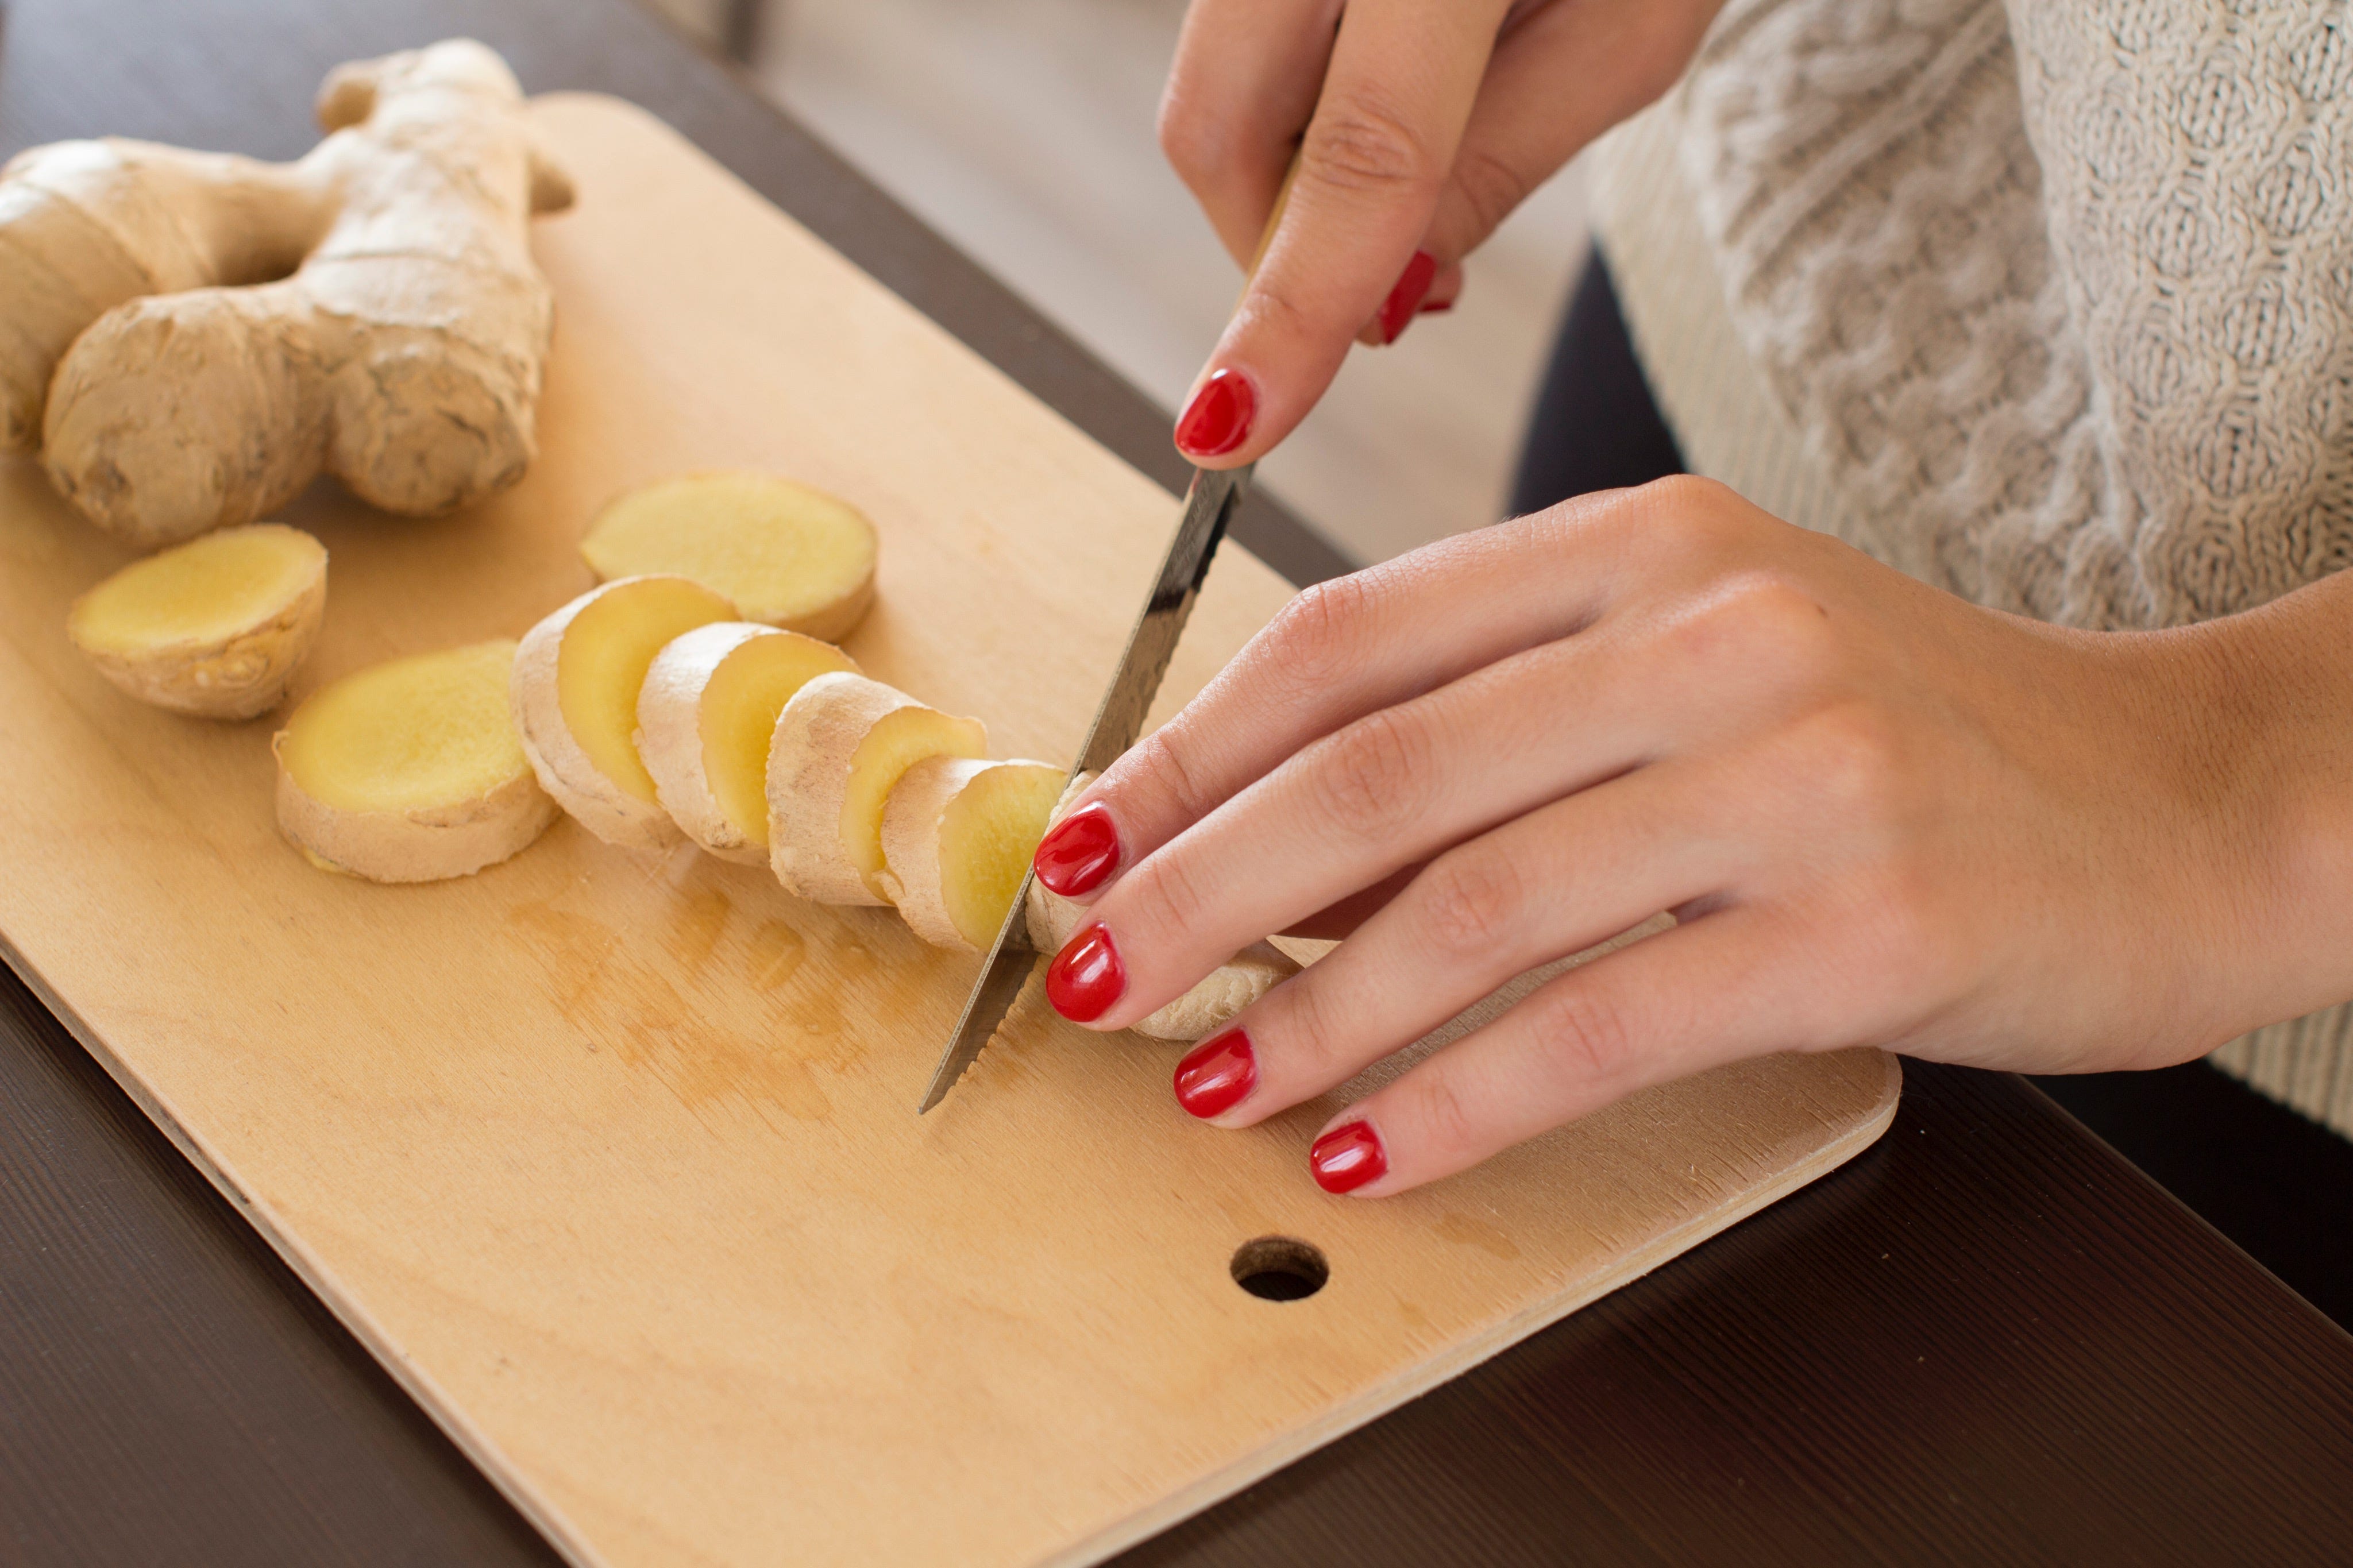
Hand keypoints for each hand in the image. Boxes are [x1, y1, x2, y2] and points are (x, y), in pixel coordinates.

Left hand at [1029, 479, 2352, 1194]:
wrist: (2183, 798)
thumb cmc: (1910, 739)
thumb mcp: (1702, 666)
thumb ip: (1504, 724)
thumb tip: (1273, 858)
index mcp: (1642, 546)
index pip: (1351, 640)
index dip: (1188, 751)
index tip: (1088, 841)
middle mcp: (1707, 631)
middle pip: (1377, 773)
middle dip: (1199, 891)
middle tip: (1098, 978)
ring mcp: (1792, 769)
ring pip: (1469, 908)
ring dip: (1306, 1020)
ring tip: (1206, 1087)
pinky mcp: (1861, 920)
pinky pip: (1596, 1028)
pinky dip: (1453, 1105)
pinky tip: (1367, 1155)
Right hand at [1157, 0, 1722, 463]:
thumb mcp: (1634, 26)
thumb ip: (1500, 164)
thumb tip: (1384, 294)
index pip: (1355, 154)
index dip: (1292, 306)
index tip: (1233, 429)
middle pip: (1210, 122)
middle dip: (1272, 244)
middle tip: (1395, 280)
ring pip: (1212, 82)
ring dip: (1289, 169)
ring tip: (1430, 134)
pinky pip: (1239, 32)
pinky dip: (1297, 97)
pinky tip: (1398, 72)